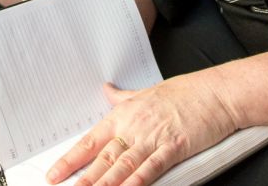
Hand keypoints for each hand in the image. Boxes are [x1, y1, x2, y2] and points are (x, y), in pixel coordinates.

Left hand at [47, 73, 237, 185]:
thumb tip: (106, 90)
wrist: (213, 92)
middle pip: (104, 158)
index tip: (54, 173)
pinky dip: (137, 181)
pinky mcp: (174, 147)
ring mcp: (153, 138)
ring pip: (123, 165)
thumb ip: (122, 97)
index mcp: (124, 115)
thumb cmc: (182, 93)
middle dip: (84, 178)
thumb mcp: (145, 92)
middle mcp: (134, 127)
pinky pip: (152, 168)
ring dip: (105, 184)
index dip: (71, 159)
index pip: (90, 141)